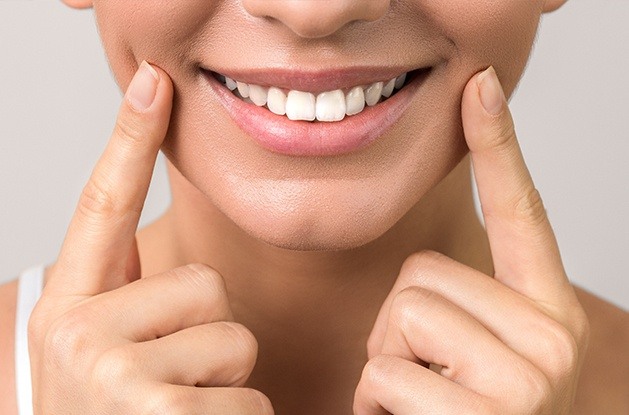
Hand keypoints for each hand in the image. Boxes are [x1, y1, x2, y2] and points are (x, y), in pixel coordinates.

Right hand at [28, 62, 272, 413]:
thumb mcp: (112, 357)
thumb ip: (139, 306)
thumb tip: (190, 272)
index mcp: (71, 308)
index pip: (101, 205)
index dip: (128, 139)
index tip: (154, 83)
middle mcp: (77, 330)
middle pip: (206, 285)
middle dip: (210, 338)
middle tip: (172, 387)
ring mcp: (111, 373)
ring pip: (234, 340)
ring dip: (224, 385)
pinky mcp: (158, 413)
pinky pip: (247, 397)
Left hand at [354, 67, 589, 414]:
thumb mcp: (475, 359)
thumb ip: (459, 311)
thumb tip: (415, 284)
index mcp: (546, 311)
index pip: (522, 211)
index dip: (500, 146)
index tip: (480, 88)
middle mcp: (553, 334)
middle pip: (422, 275)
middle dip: (398, 329)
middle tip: (426, 379)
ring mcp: (530, 376)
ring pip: (401, 317)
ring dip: (387, 367)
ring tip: (421, 406)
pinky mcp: (494, 414)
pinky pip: (387, 375)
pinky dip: (378, 406)